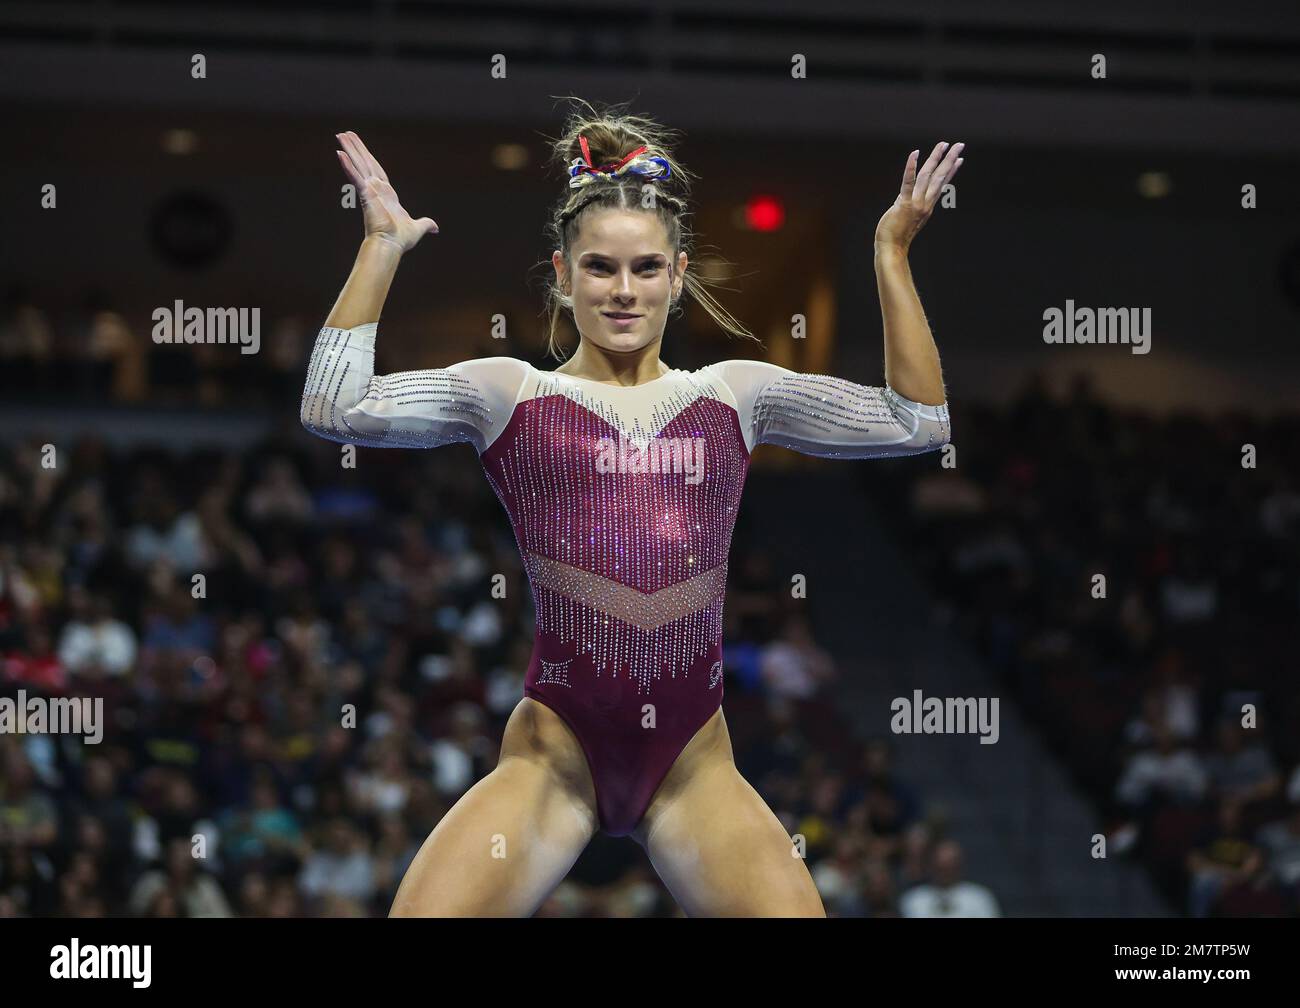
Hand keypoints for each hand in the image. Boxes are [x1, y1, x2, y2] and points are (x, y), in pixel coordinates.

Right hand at [335, 131, 438, 252]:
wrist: (391, 245)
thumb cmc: (400, 239)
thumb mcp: (417, 227)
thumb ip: (425, 224)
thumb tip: (435, 228)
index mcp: (386, 194)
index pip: (376, 170)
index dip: (368, 158)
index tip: (361, 149)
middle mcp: (375, 189)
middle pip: (365, 162)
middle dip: (356, 148)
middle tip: (345, 134)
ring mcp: (369, 190)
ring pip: (358, 165)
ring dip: (349, 149)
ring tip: (340, 135)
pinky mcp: (365, 194)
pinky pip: (355, 177)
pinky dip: (348, 166)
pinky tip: (339, 153)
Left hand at [874, 141, 963, 252]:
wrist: (892, 249)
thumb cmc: (898, 234)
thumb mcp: (910, 217)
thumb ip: (912, 203)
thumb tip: (911, 195)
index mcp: (928, 205)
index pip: (942, 184)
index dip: (951, 171)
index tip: (960, 159)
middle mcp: (925, 203)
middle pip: (940, 177)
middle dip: (950, 159)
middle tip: (960, 145)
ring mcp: (916, 203)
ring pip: (927, 176)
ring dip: (936, 158)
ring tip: (943, 144)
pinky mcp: (903, 203)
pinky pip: (908, 182)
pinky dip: (911, 167)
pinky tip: (915, 153)